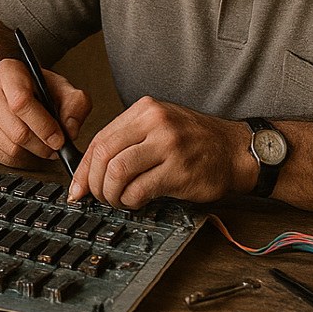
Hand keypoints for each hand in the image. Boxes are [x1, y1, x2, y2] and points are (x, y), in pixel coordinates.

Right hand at [0, 57, 91, 166]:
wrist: (16, 91)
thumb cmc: (39, 89)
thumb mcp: (64, 89)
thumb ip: (76, 105)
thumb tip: (70, 130)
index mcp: (8, 71)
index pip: (21, 102)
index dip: (43, 125)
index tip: (59, 139)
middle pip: (16, 130)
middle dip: (42, 145)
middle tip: (56, 147)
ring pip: (10, 147)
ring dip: (33, 154)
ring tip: (45, 147)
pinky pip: (2, 158)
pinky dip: (21, 160)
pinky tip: (29, 148)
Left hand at [68, 97, 247, 207]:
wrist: (234, 150)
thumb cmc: (195, 141)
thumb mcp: (158, 126)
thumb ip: (127, 140)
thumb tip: (90, 170)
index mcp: (145, 110)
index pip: (100, 138)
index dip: (84, 168)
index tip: (78, 186)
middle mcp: (155, 123)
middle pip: (105, 155)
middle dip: (95, 183)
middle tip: (99, 197)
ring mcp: (168, 146)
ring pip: (117, 172)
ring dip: (111, 194)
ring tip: (118, 200)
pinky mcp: (179, 171)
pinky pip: (139, 190)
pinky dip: (131, 201)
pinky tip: (136, 201)